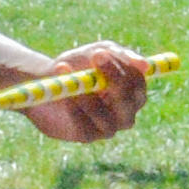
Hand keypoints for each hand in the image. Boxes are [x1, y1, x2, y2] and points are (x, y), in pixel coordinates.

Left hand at [13, 39, 158, 144]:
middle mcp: (127, 111)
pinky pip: (85, 126)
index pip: (138, 82)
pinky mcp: (89, 136)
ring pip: (106, 117)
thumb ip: (118, 55)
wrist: (44, 82)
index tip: (99, 54)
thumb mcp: (95, 53)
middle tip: (91, 67)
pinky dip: (74, 109)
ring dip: (87, 97)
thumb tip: (144, 64)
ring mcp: (109, 127)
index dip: (121, 69)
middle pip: (129, 103)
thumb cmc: (77, 65)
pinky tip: (64, 94)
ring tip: (69, 78)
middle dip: (111, 83)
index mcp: (134, 90)